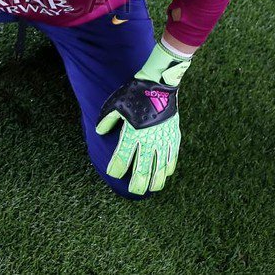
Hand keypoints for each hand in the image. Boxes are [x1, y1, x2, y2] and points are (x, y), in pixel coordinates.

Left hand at [95, 42, 190, 194]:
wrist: (159, 84)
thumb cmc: (135, 94)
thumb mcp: (116, 105)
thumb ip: (107, 120)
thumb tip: (100, 132)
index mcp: (132, 134)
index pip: (123, 158)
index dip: (117, 168)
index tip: (113, 174)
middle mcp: (148, 140)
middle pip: (143, 168)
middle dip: (137, 182)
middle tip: (134, 191)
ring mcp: (163, 139)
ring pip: (160, 167)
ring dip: (155, 179)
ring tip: (152, 189)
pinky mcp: (173, 135)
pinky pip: (172, 156)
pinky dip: (169, 167)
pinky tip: (166, 174)